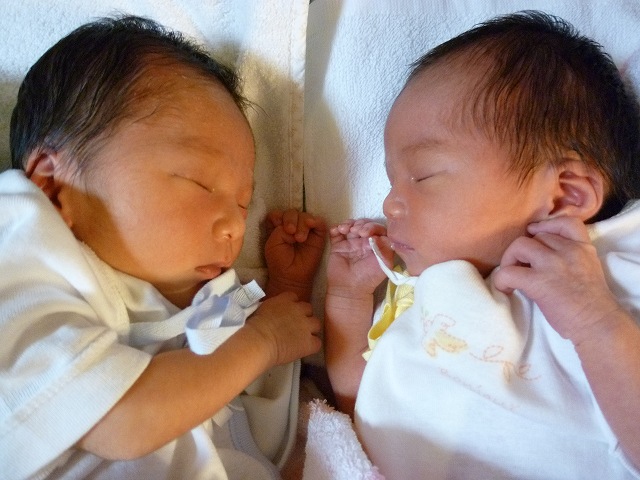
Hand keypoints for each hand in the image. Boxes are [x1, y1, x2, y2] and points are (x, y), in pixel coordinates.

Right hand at [246, 292, 321, 364]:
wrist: (259, 341)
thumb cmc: (254, 326)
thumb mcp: (262, 309)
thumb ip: (273, 308)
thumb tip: (274, 313)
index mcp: (285, 300)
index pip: (294, 298)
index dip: (292, 306)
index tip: (286, 314)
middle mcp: (299, 310)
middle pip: (308, 309)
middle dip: (303, 316)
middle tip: (295, 326)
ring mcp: (306, 325)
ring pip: (316, 324)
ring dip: (310, 330)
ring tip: (301, 338)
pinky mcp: (310, 342)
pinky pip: (317, 342)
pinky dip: (311, 346)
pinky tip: (303, 350)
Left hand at [264, 209, 326, 299]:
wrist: (291, 276)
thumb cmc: (279, 260)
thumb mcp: (273, 242)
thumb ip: (280, 229)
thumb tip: (296, 225)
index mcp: (278, 227)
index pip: (278, 213)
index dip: (278, 217)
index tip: (279, 227)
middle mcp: (292, 225)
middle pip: (291, 212)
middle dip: (290, 219)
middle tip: (291, 232)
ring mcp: (306, 229)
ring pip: (304, 215)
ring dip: (301, 223)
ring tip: (300, 239)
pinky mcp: (318, 234)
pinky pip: (319, 222)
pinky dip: (315, 221)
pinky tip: (311, 225)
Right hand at [327, 218, 391, 296]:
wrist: (350, 288)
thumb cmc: (369, 277)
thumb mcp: (384, 263)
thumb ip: (386, 247)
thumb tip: (379, 234)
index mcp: (376, 244)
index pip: (377, 228)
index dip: (372, 226)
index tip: (366, 232)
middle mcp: (364, 241)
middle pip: (363, 224)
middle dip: (360, 224)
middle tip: (357, 231)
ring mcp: (350, 242)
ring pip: (350, 225)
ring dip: (348, 224)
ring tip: (344, 229)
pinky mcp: (337, 245)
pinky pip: (335, 232)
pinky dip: (335, 228)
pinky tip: (336, 230)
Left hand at [494, 216, 622, 344]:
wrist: (598, 324)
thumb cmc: (591, 303)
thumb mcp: (587, 268)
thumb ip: (568, 256)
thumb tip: (539, 256)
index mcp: (582, 247)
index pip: (565, 222)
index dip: (546, 227)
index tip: (537, 237)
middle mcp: (567, 250)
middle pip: (535, 236)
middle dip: (524, 250)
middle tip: (521, 267)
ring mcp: (552, 264)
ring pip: (519, 246)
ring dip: (510, 260)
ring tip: (512, 276)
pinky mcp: (538, 282)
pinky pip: (508, 272)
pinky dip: (501, 280)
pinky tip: (506, 289)